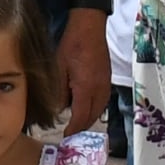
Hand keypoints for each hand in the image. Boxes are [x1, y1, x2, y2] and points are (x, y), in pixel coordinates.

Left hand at [59, 8, 112, 138]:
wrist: (90, 28)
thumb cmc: (71, 45)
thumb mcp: (59, 68)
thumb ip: (59, 90)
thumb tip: (57, 108)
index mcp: (86, 88)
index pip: (80, 116)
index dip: (73, 129)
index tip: (65, 136)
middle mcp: (99, 90)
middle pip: (92, 116)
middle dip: (81, 128)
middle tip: (70, 134)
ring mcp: (106, 85)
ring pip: (99, 110)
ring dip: (89, 120)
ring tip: (77, 125)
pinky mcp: (108, 80)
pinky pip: (103, 102)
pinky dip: (95, 110)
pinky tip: (87, 109)